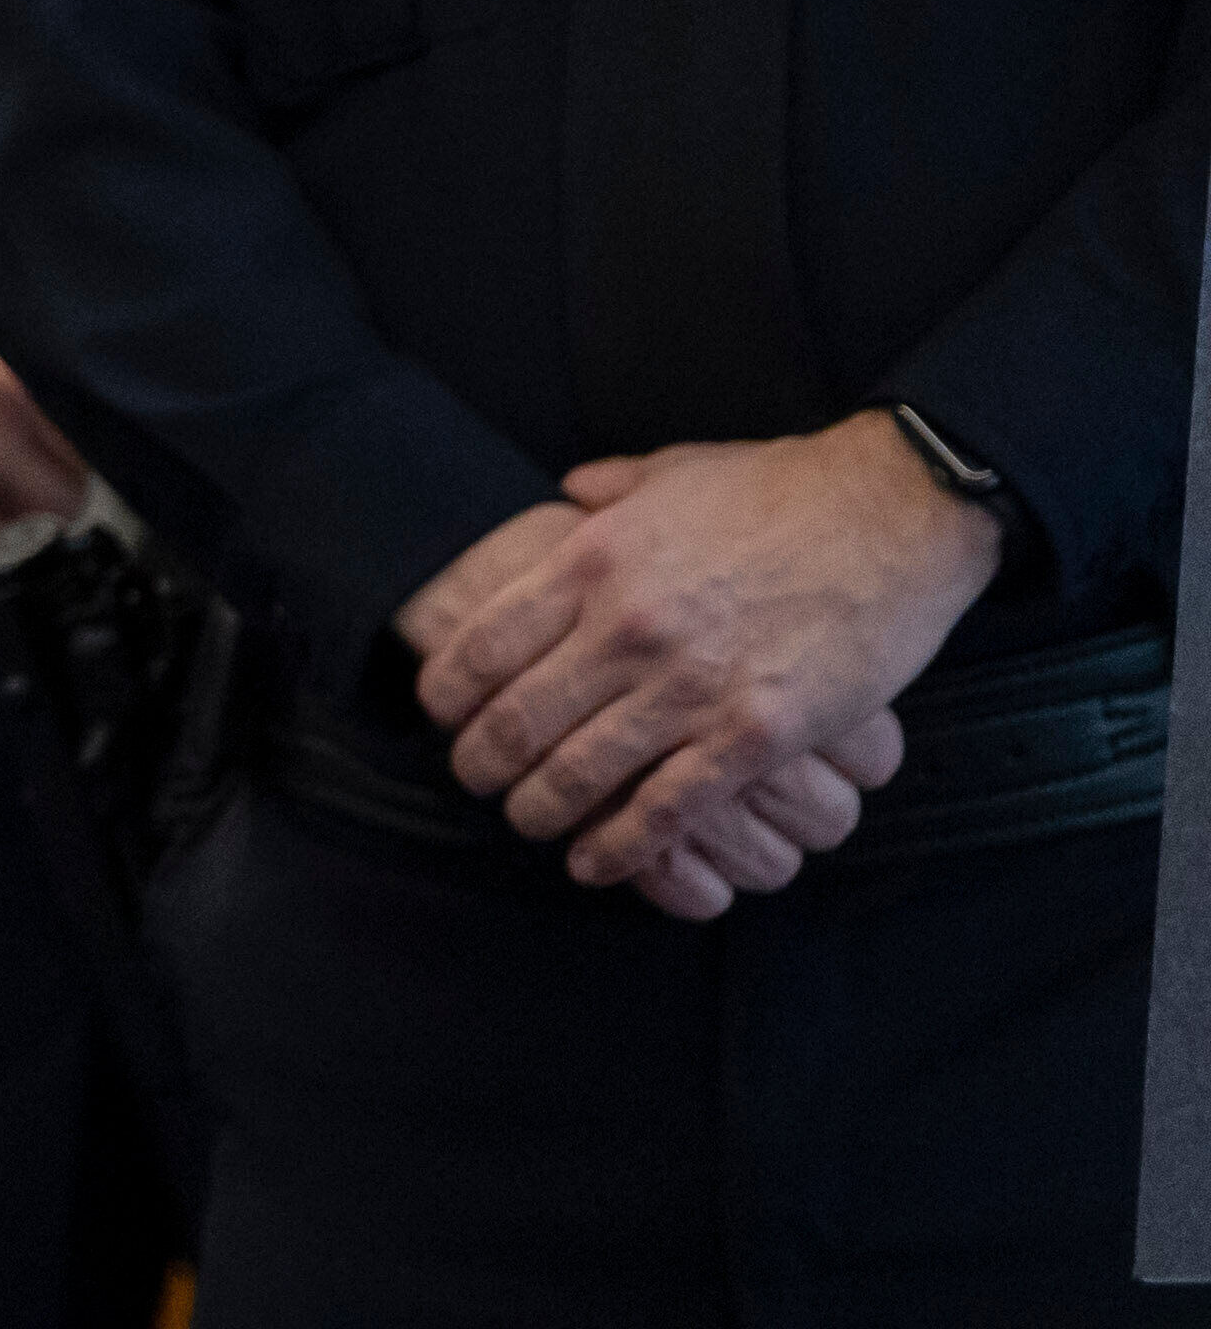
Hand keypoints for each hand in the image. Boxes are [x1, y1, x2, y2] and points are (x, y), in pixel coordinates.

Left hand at [401, 417, 999, 919]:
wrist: (895, 513)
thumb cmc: (784, 489)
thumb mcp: (672, 472)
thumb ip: (607, 490)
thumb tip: (564, 493)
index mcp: (592, 560)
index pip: (480, 644)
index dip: (445, 694)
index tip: (440, 716)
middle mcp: (626, 626)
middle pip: (515, 720)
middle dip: (480, 764)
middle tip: (474, 781)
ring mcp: (690, 685)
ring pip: (579, 774)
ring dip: (539, 811)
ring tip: (527, 822)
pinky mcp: (756, 733)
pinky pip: (667, 808)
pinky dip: (621, 846)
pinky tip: (596, 862)